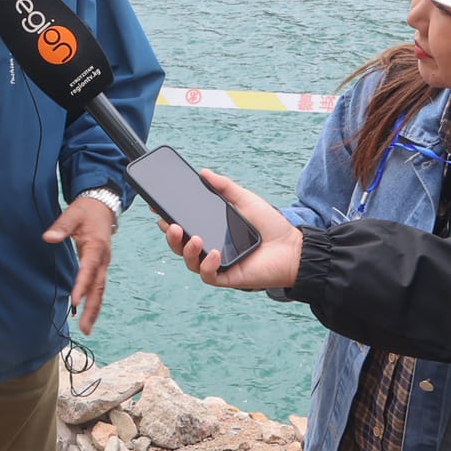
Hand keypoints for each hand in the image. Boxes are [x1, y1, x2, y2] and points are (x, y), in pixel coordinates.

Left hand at [46, 196, 116, 335]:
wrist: (103, 206)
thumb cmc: (87, 211)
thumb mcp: (73, 214)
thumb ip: (61, 226)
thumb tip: (48, 238)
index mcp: (97, 246)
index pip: (89, 269)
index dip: (82, 286)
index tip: (74, 301)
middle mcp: (103, 259)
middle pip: (99, 287)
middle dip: (92, 308)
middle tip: (85, 327)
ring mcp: (103, 263)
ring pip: (100, 289)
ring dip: (94, 309)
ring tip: (86, 328)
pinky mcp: (100, 265)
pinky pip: (98, 285)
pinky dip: (94, 300)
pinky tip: (87, 312)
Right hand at [158, 169, 301, 291]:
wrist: (293, 248)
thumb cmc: (270, 225)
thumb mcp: (245, 200)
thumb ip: (225, 187)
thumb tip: (204, 172)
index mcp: (210, 229)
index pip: (183, 224)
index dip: (167, 216)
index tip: (157, 205)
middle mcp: (209, 247)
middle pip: (179, 244)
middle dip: (170, 235)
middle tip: (171, 224)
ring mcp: (216, 264)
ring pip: (189, 261)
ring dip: (186, 249)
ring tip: (195, 238)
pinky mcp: (227, 277)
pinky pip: (208, 275)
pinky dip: (208, 265)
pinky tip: (215, 253)